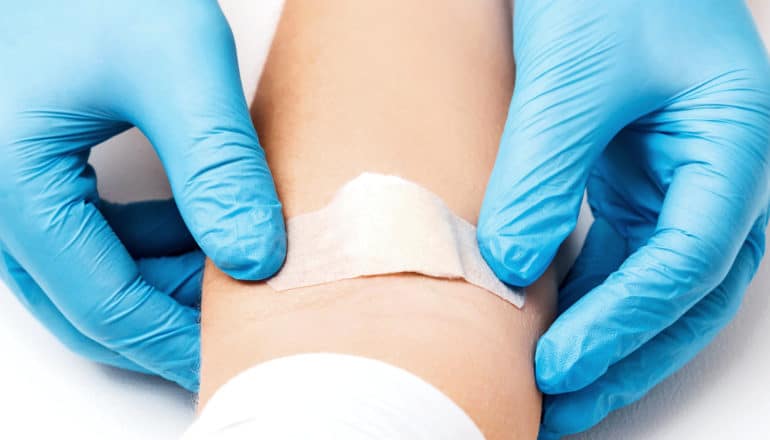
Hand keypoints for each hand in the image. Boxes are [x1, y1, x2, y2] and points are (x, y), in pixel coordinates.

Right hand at [0, 1, 285, 390]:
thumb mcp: (175, 62)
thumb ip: (217, 165)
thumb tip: (256, 258)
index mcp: (15, 184)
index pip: (102, 304)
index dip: (175, 339)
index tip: (235, 352)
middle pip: (86, 302)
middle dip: (168, 318)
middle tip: (241, 318)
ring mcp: (10, 183)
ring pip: (85, 272)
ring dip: (159, 280)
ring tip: (232, 262)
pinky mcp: (31, 164)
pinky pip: (83, 233)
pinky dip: (142, 243)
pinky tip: (195, 224)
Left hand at [477, 1, 769, 435]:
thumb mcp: (573, 75)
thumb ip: (543, 171)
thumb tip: (508, 269)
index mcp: (732, 148)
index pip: (684, 263)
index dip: (621, 324)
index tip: (558, 367)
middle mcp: (715, 178)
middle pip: (681, 297)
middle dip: (624, 359)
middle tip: (563, 409)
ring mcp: (675, 184)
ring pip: (650, 286)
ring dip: (605, 340)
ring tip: (553, 390)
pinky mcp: (632, 183)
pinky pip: (617, 257)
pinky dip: (586, 298)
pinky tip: (548, 327)